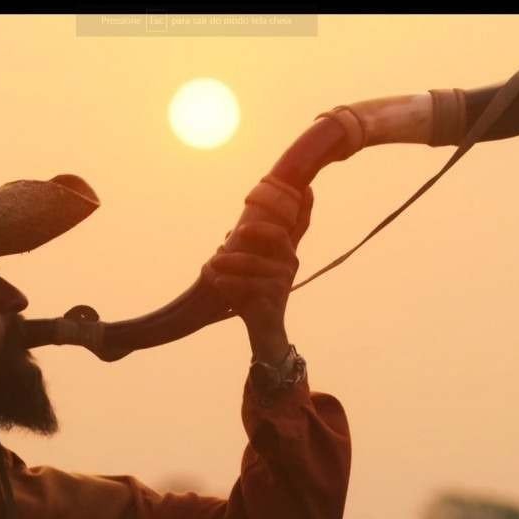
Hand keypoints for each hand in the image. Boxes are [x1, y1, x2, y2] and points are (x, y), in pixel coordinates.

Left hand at [201, 185, 313, 364]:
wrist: (264, 332)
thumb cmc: (254, 299)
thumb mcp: (250, 272)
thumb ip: (245, 251)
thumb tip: (230, 233)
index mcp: (286, 254)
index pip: (300, 226)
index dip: (305, 207)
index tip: (307, 187)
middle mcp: (290, 264)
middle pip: (276, 235)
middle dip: (255, 231)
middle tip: (236, 232)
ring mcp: (284, 281)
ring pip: (252, 263)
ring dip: (228, 263)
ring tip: (211, 264)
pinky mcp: (274, 298)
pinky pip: (247, 284)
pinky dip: (229, 283)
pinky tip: (217, 282)